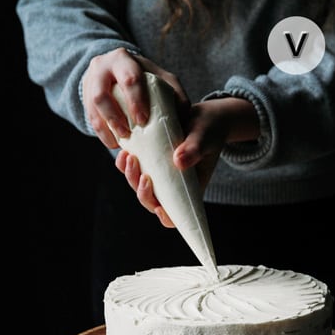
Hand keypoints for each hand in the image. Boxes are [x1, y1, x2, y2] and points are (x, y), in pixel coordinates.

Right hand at [81, 47, 187, 148]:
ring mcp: (89, 81)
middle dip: (115, 117)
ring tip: (119, 141)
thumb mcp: (162, 78)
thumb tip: (184, 115)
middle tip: (128, 134)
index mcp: (123, 59)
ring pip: (92, 107)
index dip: (135, 101)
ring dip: (106, 127)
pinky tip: (112, 142)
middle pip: (102, 94)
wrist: (116, 71)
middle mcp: (102, 67)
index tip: (143, 120)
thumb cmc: (145, 77)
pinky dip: (101, 132)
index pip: (129, 79)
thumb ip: (175, 93)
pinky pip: (89, 116)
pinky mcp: (84, 96)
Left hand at [115, 97, 259, 227]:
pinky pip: (134, 167)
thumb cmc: (210, 130)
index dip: (166, 217)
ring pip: (139, 184)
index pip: (176, 215)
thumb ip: (195, 149)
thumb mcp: (205, 137)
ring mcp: (159, 174)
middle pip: (151, 200)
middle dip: (142, 192)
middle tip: (143, 175)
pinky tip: (124, 151)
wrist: (204, 117)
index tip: (160, 207)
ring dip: (131, 176)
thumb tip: (178, 161)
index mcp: (189, 189)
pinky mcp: (150, 160)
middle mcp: (172, 185)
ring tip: (129, 158)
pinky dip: (126, 163)